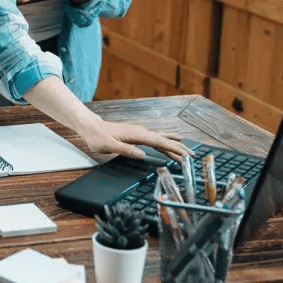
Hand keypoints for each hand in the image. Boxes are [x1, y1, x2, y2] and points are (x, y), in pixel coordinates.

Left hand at [77, 118, 191, 161]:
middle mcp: (139, 131)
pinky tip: (166, 142)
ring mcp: (138, 131)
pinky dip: (163, 141)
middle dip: (178, 148)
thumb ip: (126, 149)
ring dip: (172, 144)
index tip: (184, 155)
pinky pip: (153, 138)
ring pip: (159, 138)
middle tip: (192, 156)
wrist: (90, 126)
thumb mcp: (108, 145)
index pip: (158, 142)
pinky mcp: (135, 133)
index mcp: (135, 134)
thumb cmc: (97, 136)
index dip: (173, 149)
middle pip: (163, 139)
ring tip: (185, 150)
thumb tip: (142, 153)